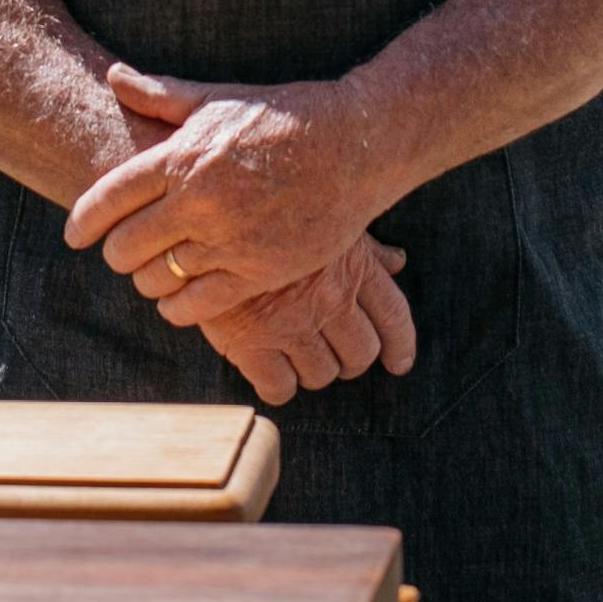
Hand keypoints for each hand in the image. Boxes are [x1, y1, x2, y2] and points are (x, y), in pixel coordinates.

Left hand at [65, 65, 409, 327]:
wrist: (354, 146)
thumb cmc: (282, 118)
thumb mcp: (218, 99)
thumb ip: (161, 95)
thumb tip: (113, 76)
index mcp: (183, 156)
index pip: (108, 198)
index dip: (82, 222)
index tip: (74, 235)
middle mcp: (199, 200)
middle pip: (125, 246)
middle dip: (115, 253)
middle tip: (120, 252)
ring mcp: (229, 239)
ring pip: (156, 279)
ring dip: (147, 278)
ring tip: (154, 270)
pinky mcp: (258, 271)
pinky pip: (196, 305)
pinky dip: (177, 307)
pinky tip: (178, 298)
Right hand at [196, 238, 416, 404]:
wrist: (202, 218)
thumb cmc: (268, 214)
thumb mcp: (324, 220)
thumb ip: (364, 248)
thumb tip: (398, 261)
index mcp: (352, 268)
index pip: (393, 317)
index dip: (400, 345)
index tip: (397, 361)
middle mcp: (329, 300)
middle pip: (360, 353)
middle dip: (351, 360)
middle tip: (334, 354)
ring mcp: (291, 325)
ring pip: (322, 374)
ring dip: (314, 371)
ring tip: (297, 356)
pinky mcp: (252, 344)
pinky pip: (279, 387)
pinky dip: (279, 385)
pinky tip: (270, 371)